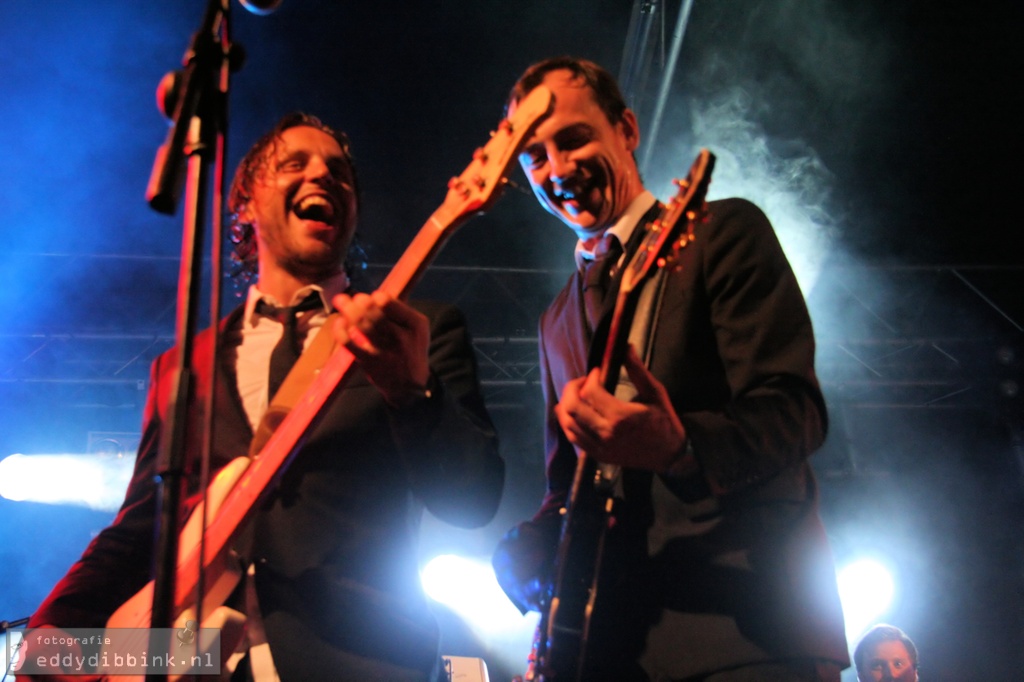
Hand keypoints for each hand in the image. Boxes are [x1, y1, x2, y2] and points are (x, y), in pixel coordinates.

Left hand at [331, 291, 430, 406]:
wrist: (410, 386)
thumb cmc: (410, 350)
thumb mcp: (416, 329)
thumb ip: (399, 312)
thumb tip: (372, 295)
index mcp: (415, 324)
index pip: (389, 303)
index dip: (375, 297)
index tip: (370, 297)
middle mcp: (401, 337)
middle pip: (373, 312)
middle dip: (358, 301)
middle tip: (349, 298)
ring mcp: (385, 351)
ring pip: (361, 325)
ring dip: (347, 310)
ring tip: (340, 301)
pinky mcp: (370, 363)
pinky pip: (349, 343)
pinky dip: (340, 330)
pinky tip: (339, 323)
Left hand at [554, 346, 689, 472]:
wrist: (669, 454)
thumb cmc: (664, 421)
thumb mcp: (655, 392)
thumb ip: (638, 370)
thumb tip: (626, 347)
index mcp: (621, 417)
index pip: (590, 392)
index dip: (590, 377)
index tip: (597, 372)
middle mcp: (606, 433)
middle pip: (572, 407)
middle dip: (572, 389)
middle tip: (583, 382)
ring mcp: (600, 447)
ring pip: (567, 423)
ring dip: (567, 404)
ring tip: (577, 394)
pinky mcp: (597, 455)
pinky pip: (573, 438)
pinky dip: (568, 422)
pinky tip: (574, 412)